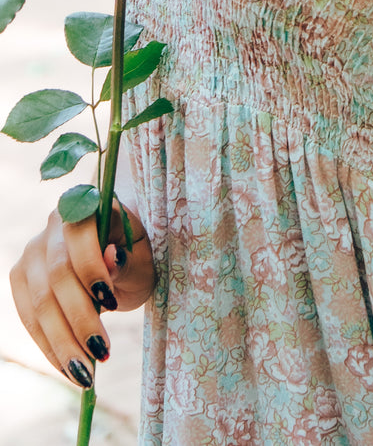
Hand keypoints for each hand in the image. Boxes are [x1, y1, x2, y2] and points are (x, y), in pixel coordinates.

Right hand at [9, 202, 154, 388]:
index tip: (113, 304)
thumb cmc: (134, 253)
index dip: (92, 270)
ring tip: (86, 372)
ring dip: (61, 341)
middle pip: (57, 275)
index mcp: (88, 206)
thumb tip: (110, 258)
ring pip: (39, 301)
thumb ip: (128, 261)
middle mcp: (54, 225)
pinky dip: (48, 345)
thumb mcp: (143, 258)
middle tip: (102, 354)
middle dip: (79, 320)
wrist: (115, 250)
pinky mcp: (21, 277)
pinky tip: (68, 367)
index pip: (80, 236)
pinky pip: (28, 316)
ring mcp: (33, 251)